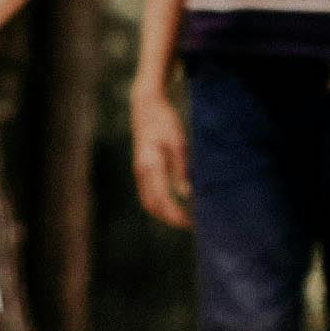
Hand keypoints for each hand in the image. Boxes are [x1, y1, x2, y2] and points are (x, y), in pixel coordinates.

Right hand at [130, 81, 191, 228]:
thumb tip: (187, 194)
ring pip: (148, 201)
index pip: (162, 199)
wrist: (146, 106)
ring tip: (183, 217)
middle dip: (169, 218)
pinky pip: (147, 193)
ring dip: (163, 212)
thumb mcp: (179, 143)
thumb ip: (182, 169)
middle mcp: (141, 171)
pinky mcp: (141, 169)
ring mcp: (139, 171)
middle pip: (152, 205)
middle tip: (190, 224)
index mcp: (151, 165)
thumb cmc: (165, 121)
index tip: (190, 222)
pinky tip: (174, 203)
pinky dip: (159, 203)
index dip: (176, 214)